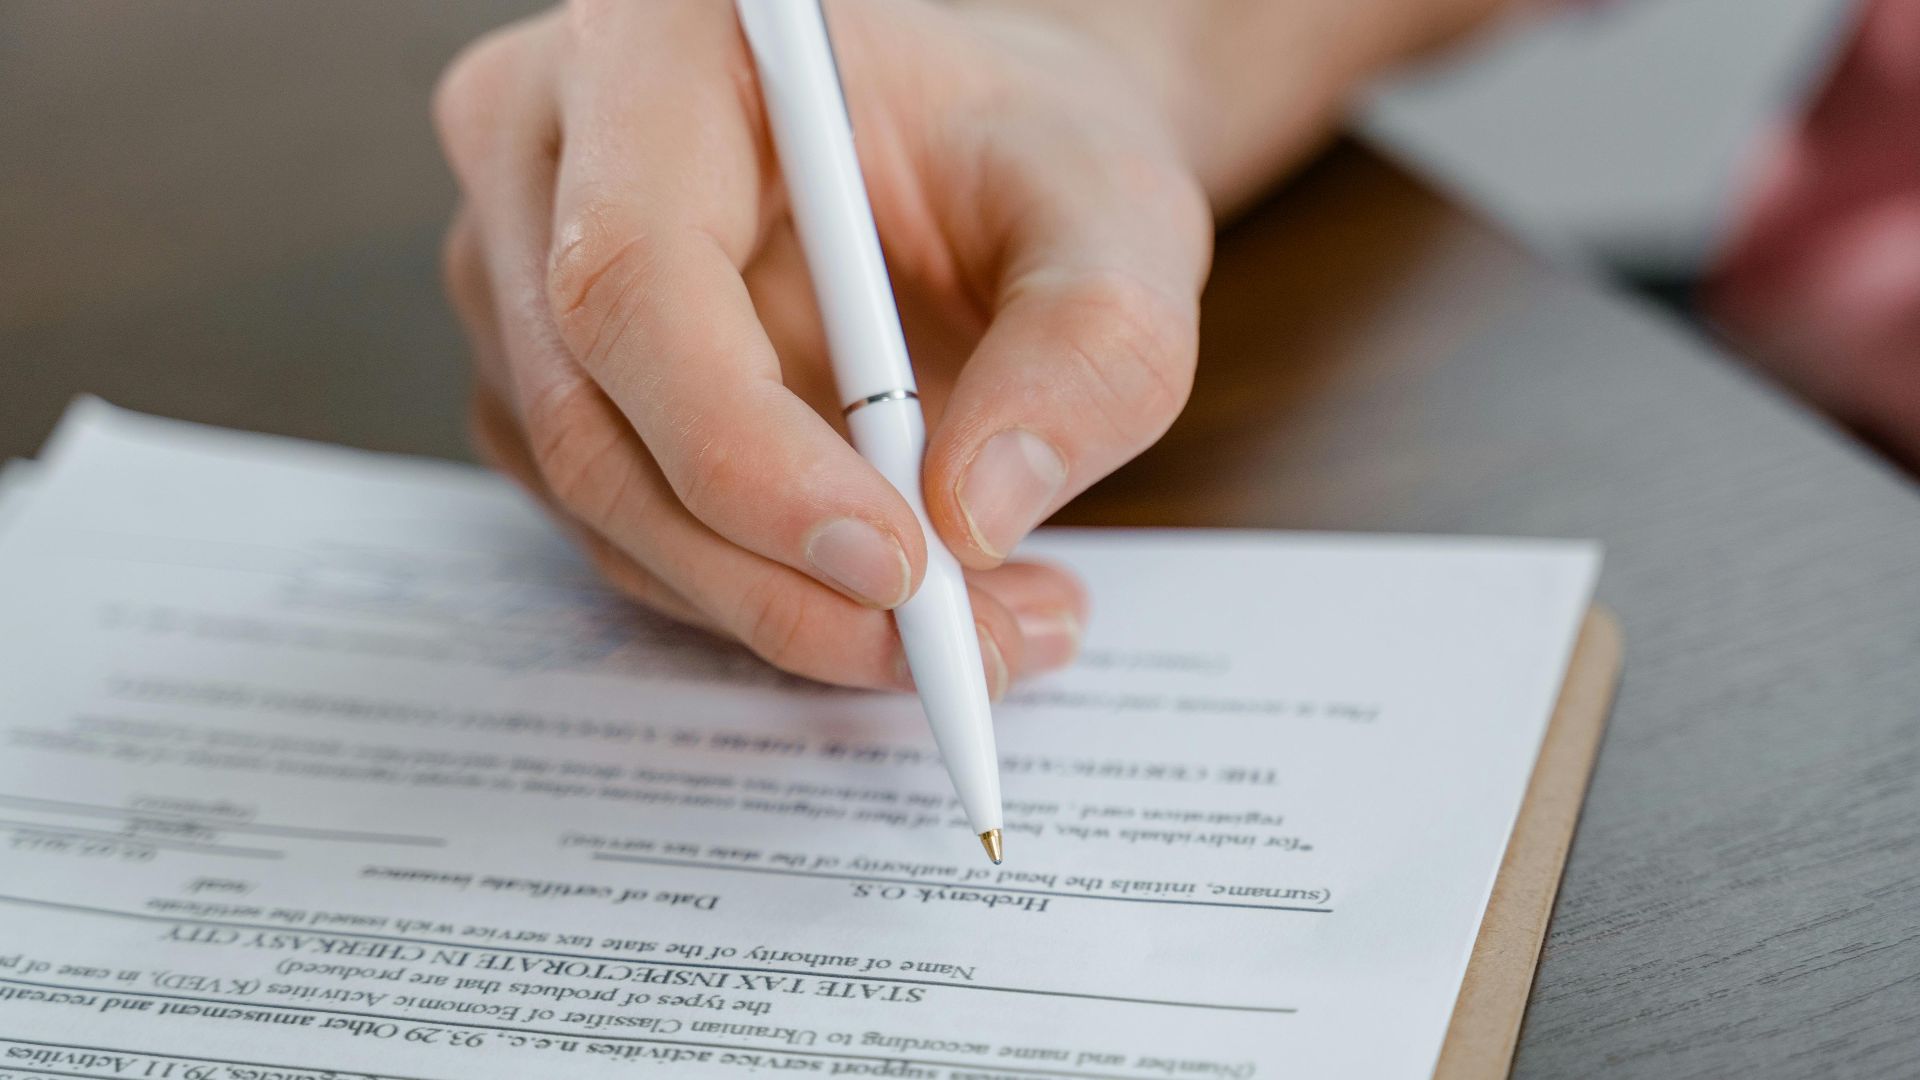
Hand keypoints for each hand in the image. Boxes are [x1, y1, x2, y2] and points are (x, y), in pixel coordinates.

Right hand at [434, 0, 1210, 692]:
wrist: (978, 162)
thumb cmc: (1025, 150)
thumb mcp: (1114, 215)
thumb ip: (1088, 342)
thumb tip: (979, 514)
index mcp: (651, 54)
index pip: (634, 283)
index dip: (748, 454)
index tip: (902, 564)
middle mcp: (543, 159)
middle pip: (594, 424)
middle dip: (780, 579)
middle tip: (964, 646)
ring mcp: (524, 282)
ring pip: (608, 509)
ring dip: (790, 609)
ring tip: (990, 621)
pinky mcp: (552, 386)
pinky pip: (631, 535)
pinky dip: (766, 597)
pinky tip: (909, 595)